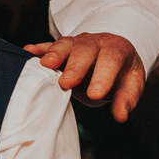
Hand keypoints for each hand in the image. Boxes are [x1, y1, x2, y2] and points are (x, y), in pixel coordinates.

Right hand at [24, 32, 145, 121]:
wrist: (113, 54)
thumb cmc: (121, 73)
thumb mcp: (131, 85)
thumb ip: (126, 99)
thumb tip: (121, 116)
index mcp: (116, 49)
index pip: (111, 60)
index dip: (103, 76)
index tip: (95, 95)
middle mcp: (94, 42)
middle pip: (84, 50)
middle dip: (75, 66)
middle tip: (66, 83)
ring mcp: (76, 42)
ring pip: (64, 45)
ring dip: (54, 54)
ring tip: (44, 64)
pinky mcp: (61, 47)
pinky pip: (48, 45)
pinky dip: (38, 49)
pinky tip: (27, 52)